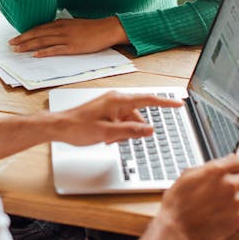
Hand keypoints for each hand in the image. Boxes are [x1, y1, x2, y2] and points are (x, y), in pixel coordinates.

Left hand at [10, 17, 127, 55]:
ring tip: (17, 50)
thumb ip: (63, 27)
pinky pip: (55, 50)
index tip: (16, 37)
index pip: (39, 28)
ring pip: (42, 41)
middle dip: (22, 39)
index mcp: (61, 23)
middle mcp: (60, 29)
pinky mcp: (72, 47)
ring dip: (28, 46)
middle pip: (37, 34)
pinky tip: (35, 55)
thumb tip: (52, 31)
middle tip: (11, 44)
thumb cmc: (92, 28)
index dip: (26, 33)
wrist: (107, 29)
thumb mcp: (75, 24)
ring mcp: (66, 38)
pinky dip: (44, 52)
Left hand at [56, 90, 183, 145]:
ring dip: (124, 131)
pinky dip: (117, 131)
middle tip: (119, 139)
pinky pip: (119, 121)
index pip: (148, 99)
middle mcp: (115, 99)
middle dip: (134, 128)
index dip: (165, 102)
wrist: (60, 127)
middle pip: (137, 114)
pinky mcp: (105, 111)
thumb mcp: (108, 133)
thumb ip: (131, 131)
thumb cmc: (78, 127)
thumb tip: (149, 130)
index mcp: (118, 100)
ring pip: (128, 119)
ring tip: (109, 139)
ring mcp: (110, 105)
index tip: (178, 103)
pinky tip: (106, 138)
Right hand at [159, 154, 238, 239]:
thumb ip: (208, 166)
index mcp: (215, 171)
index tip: (235, 167)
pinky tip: (236, 208)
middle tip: (229, 184)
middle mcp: (229, 184)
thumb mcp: (187, 176)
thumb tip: (225, 161)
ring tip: (236, 195)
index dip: (236, 163)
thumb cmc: (177, 203)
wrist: (176, 229)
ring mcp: (236, 202)